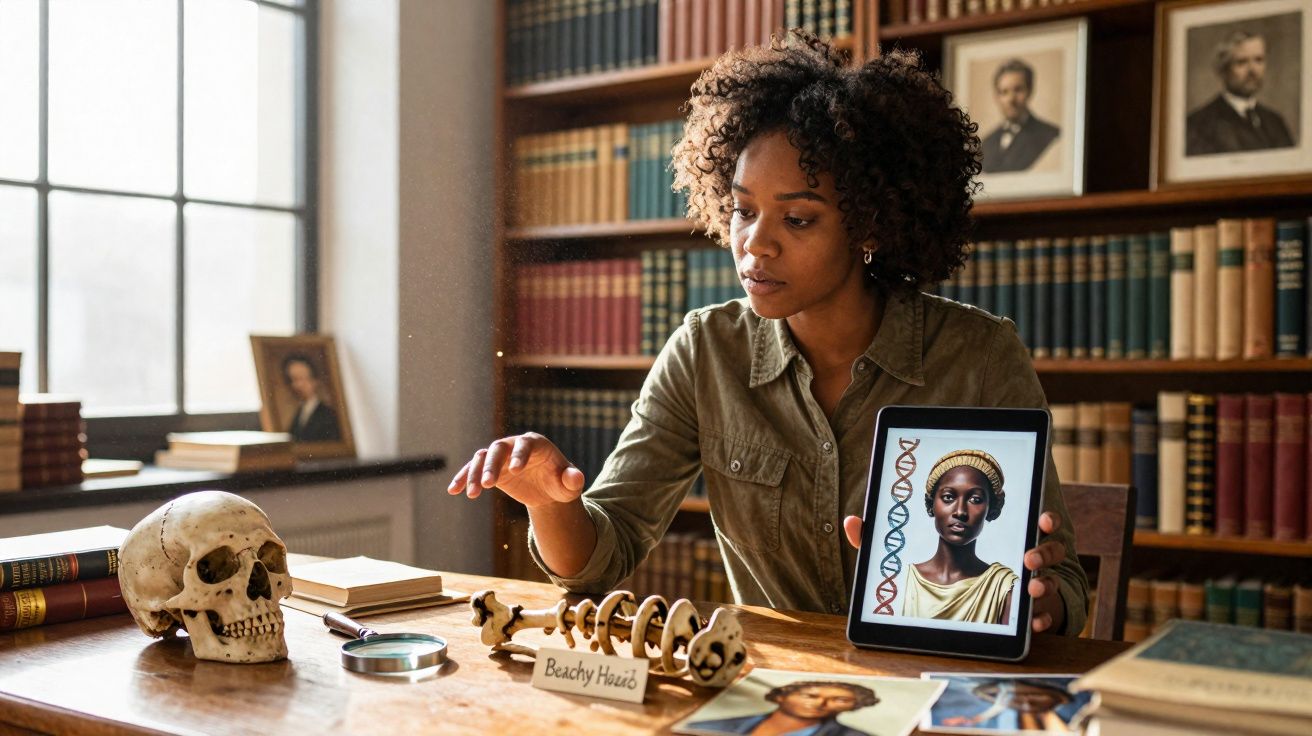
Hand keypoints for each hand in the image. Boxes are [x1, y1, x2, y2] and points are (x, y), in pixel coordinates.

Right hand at [446, 433, 584, 508]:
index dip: (520, 455)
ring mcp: (500, 456)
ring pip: (482, 458)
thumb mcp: (569, 485)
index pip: (525, 444)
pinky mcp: (490, 468)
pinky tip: (453, 490)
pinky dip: (463, 478)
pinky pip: (473, 470)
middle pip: (499, 448)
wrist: (547, 490)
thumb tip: (576, 477)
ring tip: (472, 494)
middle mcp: (515, 445)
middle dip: (492, 465)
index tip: (516, 470)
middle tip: (488, 484)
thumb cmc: (560, 483)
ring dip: (475, 474)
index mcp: (536, 444)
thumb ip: (573, 480)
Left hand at [845, 513, 1067, 633]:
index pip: (1033, 523)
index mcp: (1003, 539)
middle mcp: (1023, 563)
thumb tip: (851, 521)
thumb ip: (883, 540)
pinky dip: (1043, 618)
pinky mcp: (1029, 619)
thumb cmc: (940, 575)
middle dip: (1046, 551)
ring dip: (1045, 583)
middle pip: (1049, 551)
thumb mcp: (907, 554)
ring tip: (1030, 585)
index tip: (1041, 518)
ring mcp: (1030, 591)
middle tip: (1028, 557)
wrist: (964, 614)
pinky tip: (1033, 621)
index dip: (1043, 520)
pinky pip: (1045, 618)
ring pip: (1051, 583)